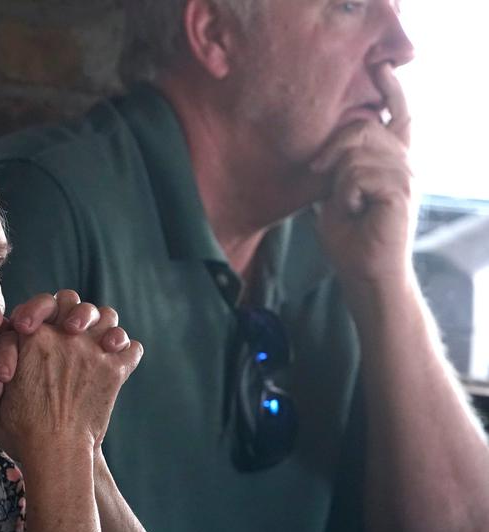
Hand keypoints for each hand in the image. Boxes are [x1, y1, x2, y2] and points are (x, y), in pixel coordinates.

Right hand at [0, 290, 141, 460]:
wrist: (56, 453)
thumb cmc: (21, 434)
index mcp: (32, 338)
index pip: (42, 303)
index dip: (39, 312)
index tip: (35, 331)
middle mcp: (64, 336)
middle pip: (74, 301)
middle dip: (74, 310)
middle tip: (71, 330)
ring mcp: (93, 350)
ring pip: (108, 317)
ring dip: (105, 326)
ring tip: (101, 343)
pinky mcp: (116, 369)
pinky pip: (131, 347)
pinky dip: (126, 351)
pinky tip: (117, 360)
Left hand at [312, 63, 414, 292]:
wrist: (366, 273)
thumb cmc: (350, 239)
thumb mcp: (336, 195)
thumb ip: (338, 167)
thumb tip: (328, 147)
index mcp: (392, 161)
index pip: (399, 117)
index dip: (392, 90)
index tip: (383, 66)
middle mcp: (404, 163)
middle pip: (364, 127)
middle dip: (332, 146)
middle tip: (317, 172)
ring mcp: (406, 175)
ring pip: (356, 151)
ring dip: (338, 179)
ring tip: (347, 204)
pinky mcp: (399, 191)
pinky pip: (357, 174)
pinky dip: (345, 194)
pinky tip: (355, 211)